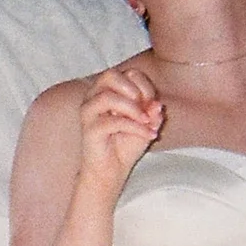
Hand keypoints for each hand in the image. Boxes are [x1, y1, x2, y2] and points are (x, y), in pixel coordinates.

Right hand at [78, 67, 163, 194]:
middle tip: (146, 107)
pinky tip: (148, 135)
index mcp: (108, 90)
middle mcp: (94, 97)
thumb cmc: (126, 145)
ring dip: (133, 109)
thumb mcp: (146, 124)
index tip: (154, 104)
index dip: (145, 86)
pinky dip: (135, 127)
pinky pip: (112, 121)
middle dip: (134, 89)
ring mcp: (89, 113)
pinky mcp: (89, 130)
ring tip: (148, 122)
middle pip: (110, 75)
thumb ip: (152, 112)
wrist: (112, 171)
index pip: (128, 73)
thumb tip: (157, 105)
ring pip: (107, 97)